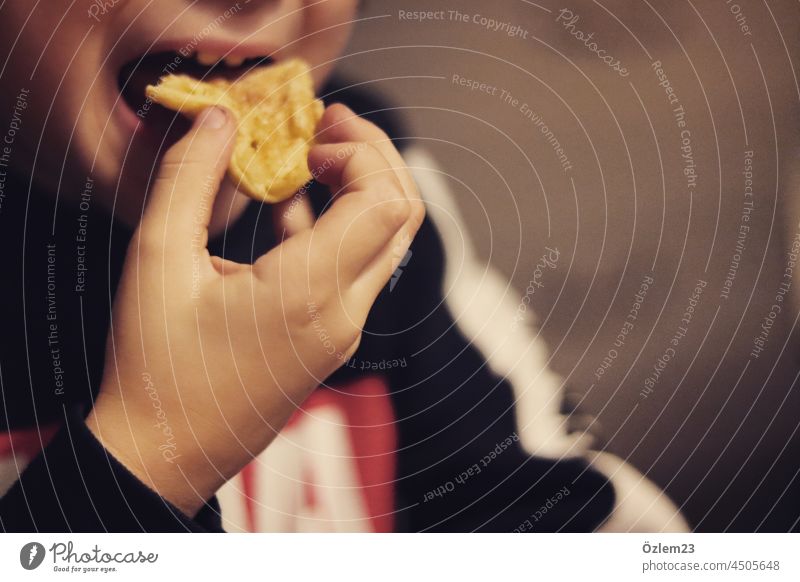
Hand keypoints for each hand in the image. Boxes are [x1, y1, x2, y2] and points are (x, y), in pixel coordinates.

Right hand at [86, 104, 423, 515]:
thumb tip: (220, 118)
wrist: (165, 455)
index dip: (359, 151)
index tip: (311, 132)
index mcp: (309, 293)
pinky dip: (337, 230)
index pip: (383, 201)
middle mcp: (344, 314)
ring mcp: (343, 332)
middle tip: (329, 124)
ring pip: (384, 244)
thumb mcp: (157, 259)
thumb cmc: (155, 367)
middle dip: (373, 158)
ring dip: (358, 192)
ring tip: (306, 158)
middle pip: (400, 216)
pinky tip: (287, 214)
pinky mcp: (331, 342)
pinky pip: (356, 272)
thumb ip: (188, 177)